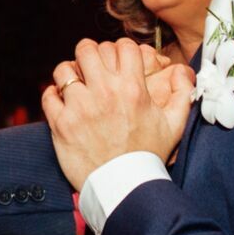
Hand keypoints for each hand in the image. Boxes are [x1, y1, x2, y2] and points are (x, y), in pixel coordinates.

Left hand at [41, 39, 195, 187]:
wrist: (124, 187)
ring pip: (64, 70)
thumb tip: (184, 73)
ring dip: (69, 74)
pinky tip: (62, 102)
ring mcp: (80, 107)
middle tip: (91, 66)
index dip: (119, 49)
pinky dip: (53, 95)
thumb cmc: (148, 155)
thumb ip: (182, 95)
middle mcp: (104, 93)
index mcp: (132, 89)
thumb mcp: (174, 125)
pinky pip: (49, 95)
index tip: (117, 60)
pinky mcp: (61, 123)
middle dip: (90, 53)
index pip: (122, 47)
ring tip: (75, 83)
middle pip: (87, 49)